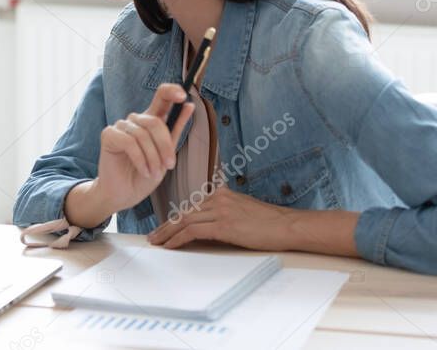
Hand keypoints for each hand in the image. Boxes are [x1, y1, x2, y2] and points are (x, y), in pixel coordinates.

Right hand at [94, 83, 193, 214]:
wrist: (125, 194)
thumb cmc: (145, 175)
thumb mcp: (167, 155)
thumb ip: (175, 130)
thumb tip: (189, 105)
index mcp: (151, 121)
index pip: (161, 97)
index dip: (171, 92)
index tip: (184, 96)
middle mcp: (136, 120)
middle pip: (155, 121)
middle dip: (164, 146)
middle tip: (169, 165)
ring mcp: (121, 126)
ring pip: (143, 134)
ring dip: (152, 158)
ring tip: (153, 173)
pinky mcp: (108, 135)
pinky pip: (129, 142)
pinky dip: (139, 159)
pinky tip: (143, 170)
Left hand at [147, 185, 294, 250]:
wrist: (288, 226)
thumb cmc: (269, 223)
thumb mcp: (242, 211)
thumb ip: (223, 213)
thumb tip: (207, 226)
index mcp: (221, 194)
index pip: (190, 207)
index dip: (175, 218)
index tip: (164, 228)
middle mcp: (218, 198)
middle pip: (183, 212)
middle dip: (166, 226)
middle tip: (153, 236)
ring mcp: (220, 210)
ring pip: (184, 221)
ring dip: (167, 233)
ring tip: (156, 243)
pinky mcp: (224, 224)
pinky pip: (192, 231)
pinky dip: (178, 239)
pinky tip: (170, 246)